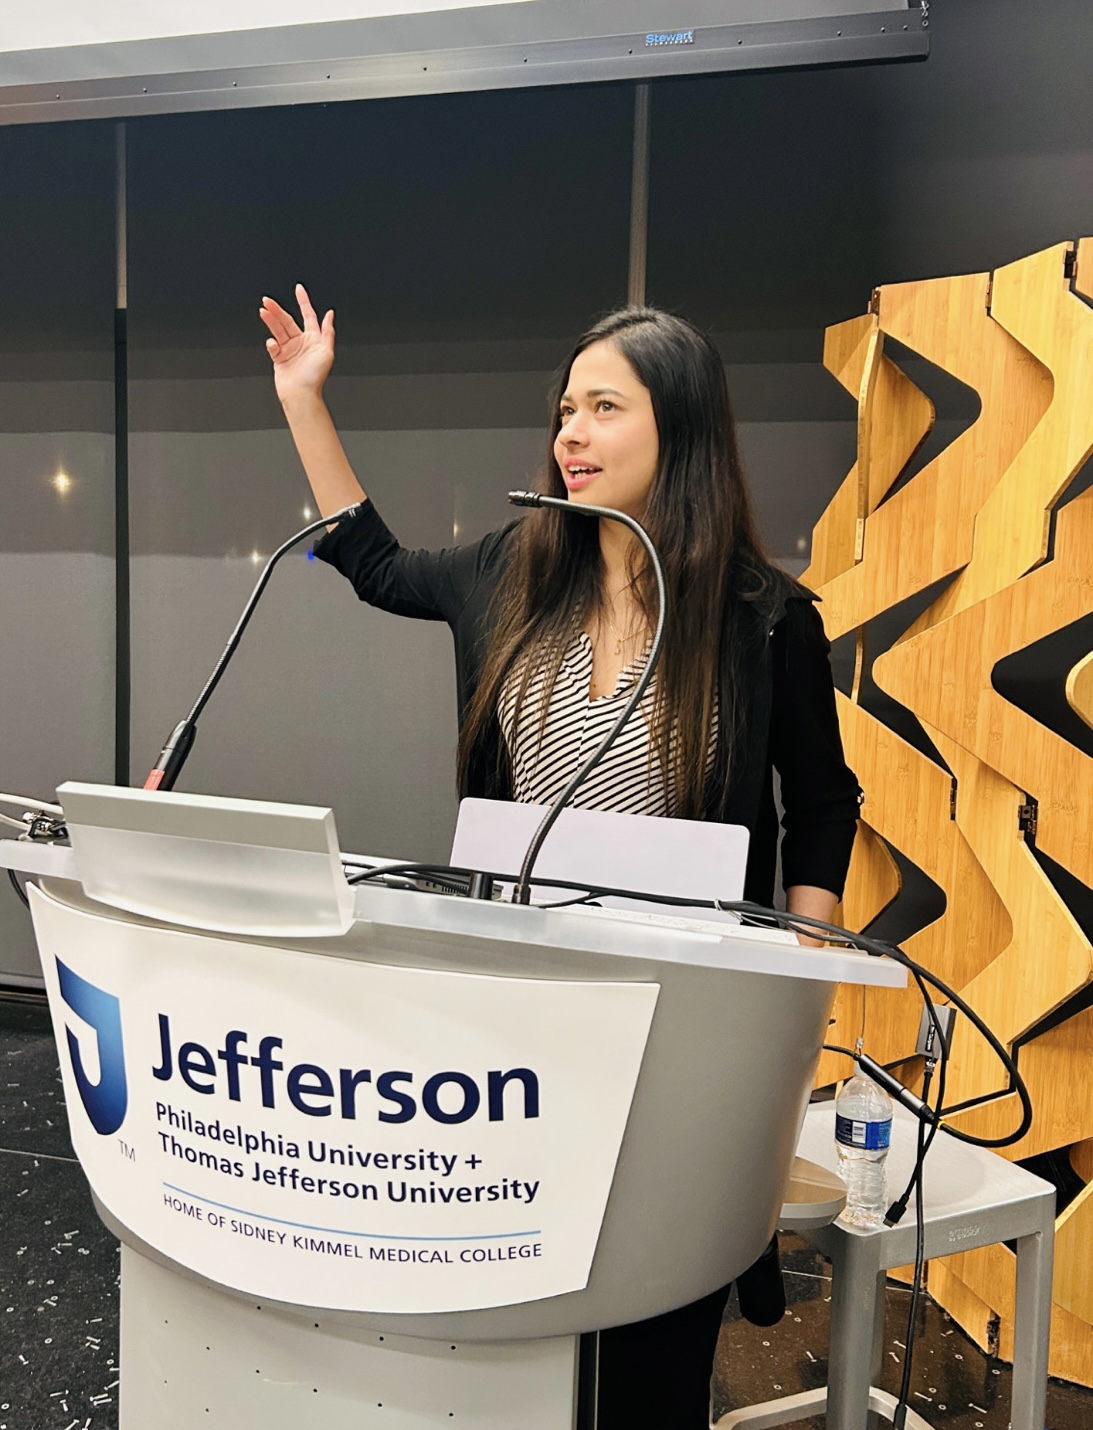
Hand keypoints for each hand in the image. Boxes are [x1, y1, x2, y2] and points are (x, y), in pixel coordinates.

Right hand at [259, 284, 334, 404]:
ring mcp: (289, 350)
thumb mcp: (327, 351)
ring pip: (278, 330)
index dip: (303, 301)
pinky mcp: (279, 358)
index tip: (299, 289)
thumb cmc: (315, 376)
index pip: (308, 315)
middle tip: (267, 301)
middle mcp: (301, 343)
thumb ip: (327, 331)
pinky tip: (273, 345)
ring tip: (263, 311)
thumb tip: (330, 314)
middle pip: (287, 321)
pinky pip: (273, 346)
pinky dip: (272, 344)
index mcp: (313, 339)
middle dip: (277, 310)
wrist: (301, 395)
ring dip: (270, 320)